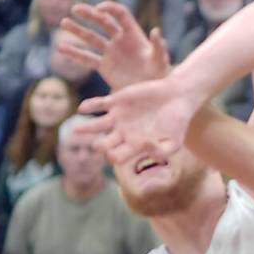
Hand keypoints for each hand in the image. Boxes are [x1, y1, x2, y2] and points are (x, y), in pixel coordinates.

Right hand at [59, 1, 168, 89]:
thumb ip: (158, 46)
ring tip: (63, 23)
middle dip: (89, 14)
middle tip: (74, 9)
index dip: (110, 9)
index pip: (120, 15)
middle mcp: (120, 40)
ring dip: (77, 30)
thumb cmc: (160, 75)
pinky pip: (87, 58)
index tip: (99, 8)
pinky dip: (74, 53)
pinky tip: (60, 48)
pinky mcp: (104, 67)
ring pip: (91, 38)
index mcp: (134, 35)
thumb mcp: (161, 61)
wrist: (151, 93)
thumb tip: (156, 30)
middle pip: (102, 22)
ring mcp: (111, 53)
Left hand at [76, 75, 195, 168]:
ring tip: (76, 130)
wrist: (177, 97)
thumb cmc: (178, 122)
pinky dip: (90, 106)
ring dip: (86, 128)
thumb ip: (161, 151)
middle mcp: (122, 133)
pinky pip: (98, 104)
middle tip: (96, 146)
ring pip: (96, 125)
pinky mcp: (117, 100)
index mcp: (134, 146)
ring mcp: (118, 117)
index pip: (118, 156)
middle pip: (104, 144)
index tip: (125, 151)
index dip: (118, 156)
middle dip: (99, 146)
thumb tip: (146, 152)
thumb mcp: (174, 141)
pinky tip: (82, 109)